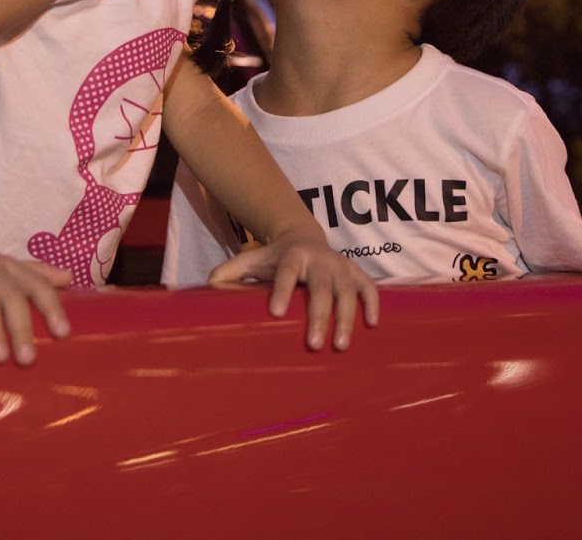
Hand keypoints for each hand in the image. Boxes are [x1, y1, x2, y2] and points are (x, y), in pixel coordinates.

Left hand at [208, 229, 379, 350]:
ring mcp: (340, 266)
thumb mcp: (253, 259)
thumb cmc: (275, 257)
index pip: (285, 273)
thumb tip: (209, 284)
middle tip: (313, 345)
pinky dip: (372, 304)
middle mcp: (318, 259)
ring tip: (341, 345)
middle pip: (320, 288)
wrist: (303, 235)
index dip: (281, 290)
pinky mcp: (356, 272)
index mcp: (291, 256)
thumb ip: (232, 270)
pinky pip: (369, 287)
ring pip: (347, 291)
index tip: (276, 313)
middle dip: (319, 316)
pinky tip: (371, 325)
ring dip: (346, 318)